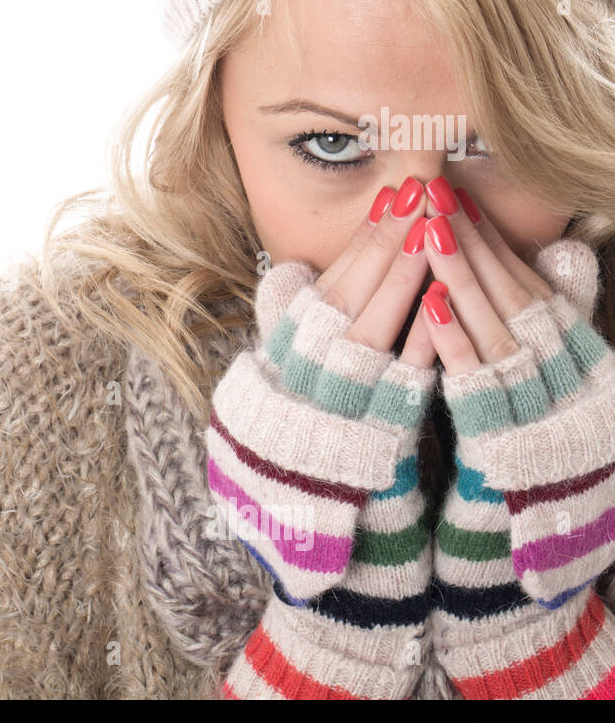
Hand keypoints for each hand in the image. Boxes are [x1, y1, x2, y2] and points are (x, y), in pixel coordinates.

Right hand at [213, 177, 438, 697]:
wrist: (305, 532)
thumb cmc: (296, 448)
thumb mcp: (276, 383)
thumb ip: (282, 326)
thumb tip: (287, 272)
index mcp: (282, 359)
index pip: (325, 287)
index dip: (360, 241)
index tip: (389, 198)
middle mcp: (305, 378)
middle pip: (351, 297)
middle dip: (389, 241)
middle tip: (420, 189)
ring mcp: (336, 408)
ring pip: (375, 329)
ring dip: (408, 277)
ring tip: (438, 227)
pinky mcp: (371, 438)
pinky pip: (399, 380)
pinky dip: (423, 340)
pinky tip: (446, 304)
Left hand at [419, 179, 614, 699]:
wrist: (543, 544)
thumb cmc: (539, 452)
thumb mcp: (553, 383)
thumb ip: (560, 320)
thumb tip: (567, 254)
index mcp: (575, 357)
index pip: (528, 286)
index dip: (490, 239)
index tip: (454, 196)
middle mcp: (565, 379)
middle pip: (514, 298)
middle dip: (472, 244)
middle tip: (437, 192)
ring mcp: (541, 410)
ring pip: (498, 332)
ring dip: (462, 278)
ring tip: (429, 229)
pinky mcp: (509, 444)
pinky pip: (479, 386)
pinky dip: (456, 344)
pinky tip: (432, 306)